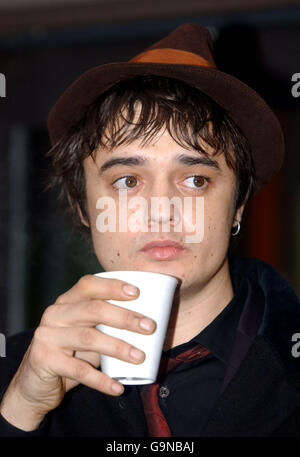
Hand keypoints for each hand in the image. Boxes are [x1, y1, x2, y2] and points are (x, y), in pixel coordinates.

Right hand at [0, 275, 155, 430]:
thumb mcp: (84, 333)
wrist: (33, 383)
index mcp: (66, 302)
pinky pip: (78, 371)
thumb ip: (105, 324)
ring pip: (88, 338)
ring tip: (139, 357)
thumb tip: (145, 322)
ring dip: (118, 347)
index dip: (112, 286)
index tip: (137, 293)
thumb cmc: (68, 353)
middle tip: (150, 327)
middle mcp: (55, 314)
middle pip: (93, 309)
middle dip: (125, 317)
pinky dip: (101, 380)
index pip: (88, 285)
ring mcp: (47, 336)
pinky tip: (117, 386)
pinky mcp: (44, 360)